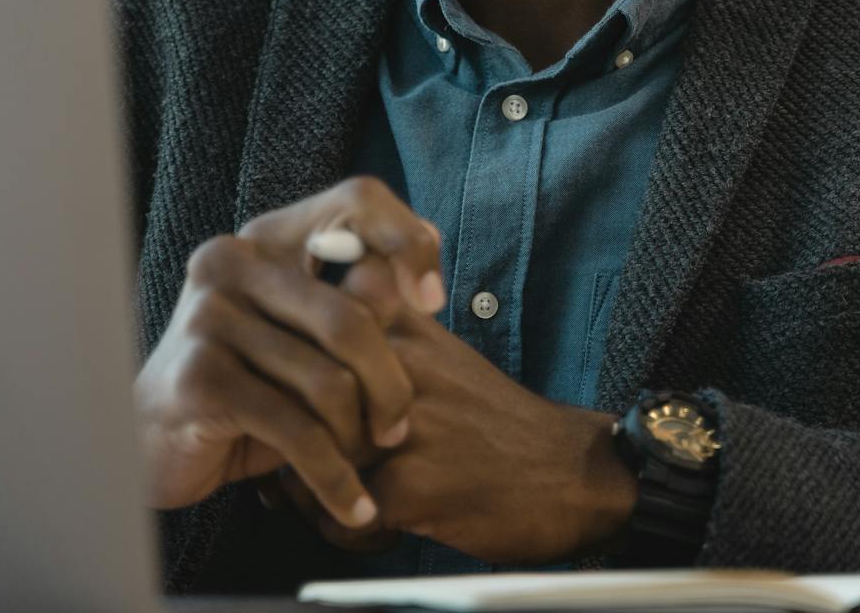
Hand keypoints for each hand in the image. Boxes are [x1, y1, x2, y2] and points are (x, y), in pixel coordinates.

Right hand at [133, 176, 445, 524]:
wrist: (157, 442)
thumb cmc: (251, 385)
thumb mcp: (308, 337)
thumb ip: (357, 300)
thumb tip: (423, 268)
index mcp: (268, 238)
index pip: (355, 199)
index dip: (407, 242)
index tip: (433, 302)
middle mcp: (232, 262)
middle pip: (353, 318)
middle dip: (391, 386)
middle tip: (397, 427)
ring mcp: (210, 317)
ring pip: (330, 382)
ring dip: (359, 437)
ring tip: (365, 461)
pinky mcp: (201, 378)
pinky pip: (297, 431)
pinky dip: (335, 477)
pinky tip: (353, 504)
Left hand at [271, 304, 637, 564]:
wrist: (572, 471)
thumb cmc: (493, 419)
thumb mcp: (435, 352)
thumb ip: (369, 342)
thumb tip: (286, 366)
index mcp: (401, 326)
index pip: (303, 337)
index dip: (290, 380)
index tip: (297, 402)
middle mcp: (398, 366)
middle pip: (296, 403)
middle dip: (291, 445)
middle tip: (308, 466)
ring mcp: (404, 426)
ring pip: (309, 461)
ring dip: (315, 492)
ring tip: (347, 498)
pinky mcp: (412, 486)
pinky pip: (343, 515)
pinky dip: (353, 533)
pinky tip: (385, 528)